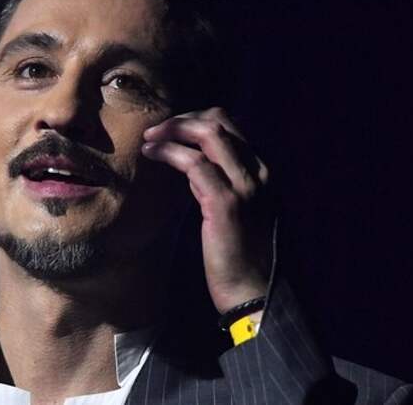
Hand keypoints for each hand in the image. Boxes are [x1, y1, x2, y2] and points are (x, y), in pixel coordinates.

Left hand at [141, 107, 272, 313]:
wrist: (254, 293)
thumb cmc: (241, 257)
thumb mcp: (235, 211)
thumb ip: (219, 184)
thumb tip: (192, 164)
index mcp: (263, 173)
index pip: (232, 126)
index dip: (197, 121)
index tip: (172, 131)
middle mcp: (259, 173)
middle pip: (220, 122)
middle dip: (183, 119)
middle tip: (156, 131)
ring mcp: (246, 187)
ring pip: (209, 134)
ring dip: (173, 130)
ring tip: (149, 139)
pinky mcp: (226, 204)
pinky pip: (194, 163)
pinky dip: (169, 152)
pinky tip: (152, 155)